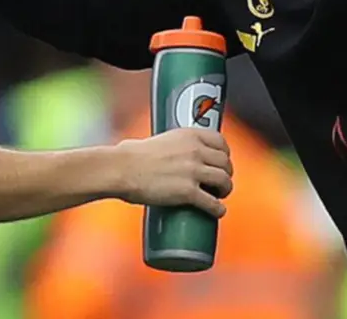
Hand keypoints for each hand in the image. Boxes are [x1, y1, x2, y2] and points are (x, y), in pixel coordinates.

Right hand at [113, 127, 233, 217]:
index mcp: (189, 135)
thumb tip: (166, 152)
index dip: (225, 154)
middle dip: (225, 174)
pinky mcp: (188, 191)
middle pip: (225, 163)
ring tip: (218, 196)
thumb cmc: (131, 156)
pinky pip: (213, 203)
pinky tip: (217, 211)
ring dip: (225, 190)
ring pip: (224, 181)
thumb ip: (170, 145)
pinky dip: (218, 209)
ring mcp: (193, 171)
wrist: (121, 169)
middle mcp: (195, 150)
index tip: (222, 161)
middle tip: (219, 182)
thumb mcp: (158, 140)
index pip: (220, 141)